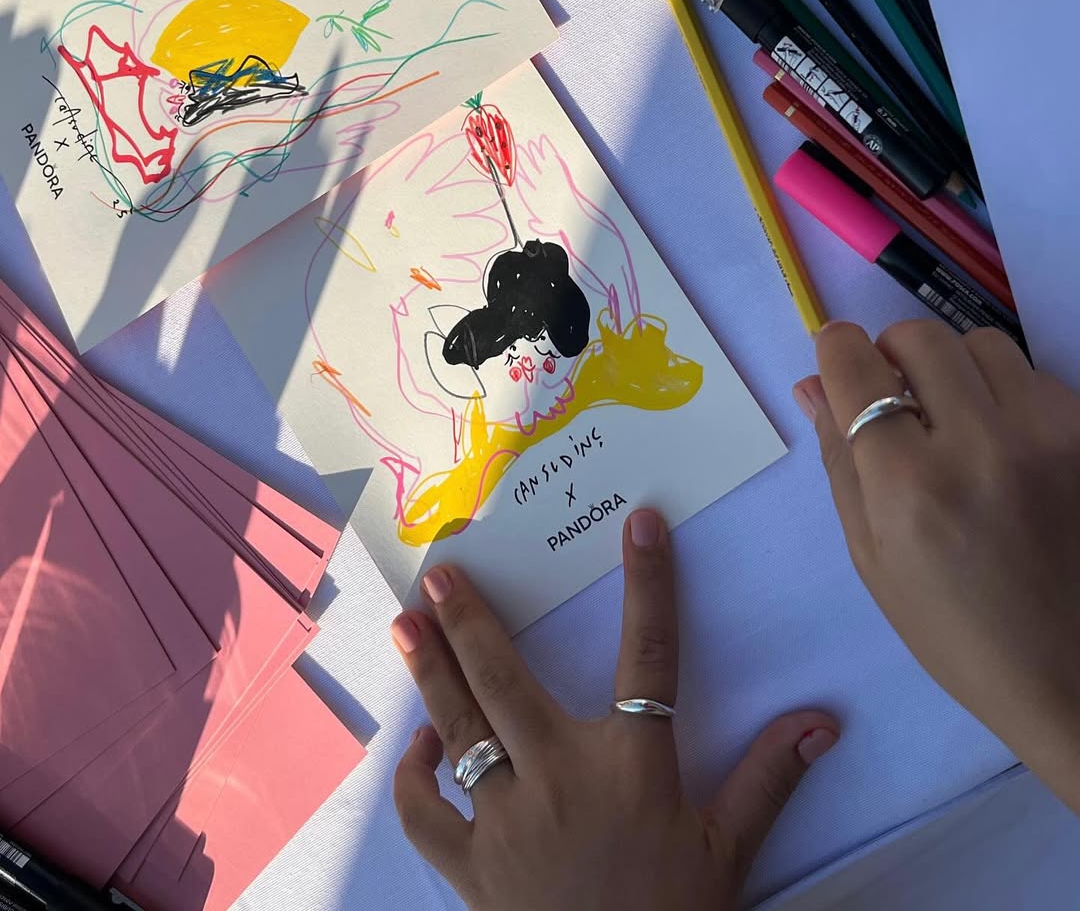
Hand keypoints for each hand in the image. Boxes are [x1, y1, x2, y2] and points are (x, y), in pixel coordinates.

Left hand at [390, 510, 838, 910]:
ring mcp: (505, 822)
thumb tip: (820, 720)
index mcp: (630, 767)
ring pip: (458, 732)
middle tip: (441, 576)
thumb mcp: (730, 851)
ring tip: (404, 628)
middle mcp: (559, 777)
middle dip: (471, 622)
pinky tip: (415, 747)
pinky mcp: (469, 870)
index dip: (651, 584)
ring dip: (429, 676)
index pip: (650, 656)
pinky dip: (413, 780)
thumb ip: (767, 779)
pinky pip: (426, 818)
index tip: (640, 523)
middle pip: (506, 682)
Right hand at [796, 321, 1079, 811]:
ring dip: (951, 368)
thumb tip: (811, 384)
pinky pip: (1033, 375)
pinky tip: (1001, 444)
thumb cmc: (953, 627)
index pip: (857, 368)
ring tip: (952, 422)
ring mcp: (1050, 434)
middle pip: (920, 337)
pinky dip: (1002, 392)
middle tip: (892, 397)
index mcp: (909, 485)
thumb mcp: (871, 554)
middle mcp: (981, 444)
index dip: (835, 349)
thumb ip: (839, 460)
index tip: (835, 357)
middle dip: (891, 352)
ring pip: (981, 344)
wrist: (1070, 672)